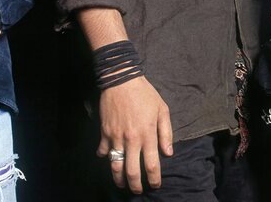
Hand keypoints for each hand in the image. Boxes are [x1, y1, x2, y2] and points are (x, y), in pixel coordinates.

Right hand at [97, 76, 173, 193]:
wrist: (121, 80)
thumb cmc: (145, 94)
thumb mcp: (162, 110)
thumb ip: (166, 133)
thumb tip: (168, 153)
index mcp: (148, 134)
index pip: (152, 164)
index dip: (154, 179)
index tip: (155, 185)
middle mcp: (131, 139)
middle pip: (132, 171)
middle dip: (136, 185)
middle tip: (138, 190)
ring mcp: (116, 137)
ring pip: (115, 166)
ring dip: (119, 179)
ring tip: (122, 184)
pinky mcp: (104, 133)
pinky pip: (102, 151)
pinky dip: (105, 158)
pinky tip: (109, 160)